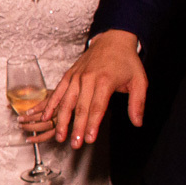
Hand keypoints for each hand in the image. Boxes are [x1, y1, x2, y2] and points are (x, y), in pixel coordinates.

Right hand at [31, 30, 143, 148]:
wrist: (112, 40)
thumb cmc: (126, 61)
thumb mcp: (139, 80)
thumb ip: (137, 103)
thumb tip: (137, 122)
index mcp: (105, 80)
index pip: (97, 107)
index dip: (93, 125)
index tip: (90, 139)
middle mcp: (88, 79)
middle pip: (80, 108)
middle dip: (77, 128)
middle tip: (75, 144)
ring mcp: (76, 77)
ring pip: (66, 102)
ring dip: (62, 120)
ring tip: (60, 136)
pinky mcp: (69, 75)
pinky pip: (57, 92)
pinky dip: (51, 105)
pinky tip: (46, 117)